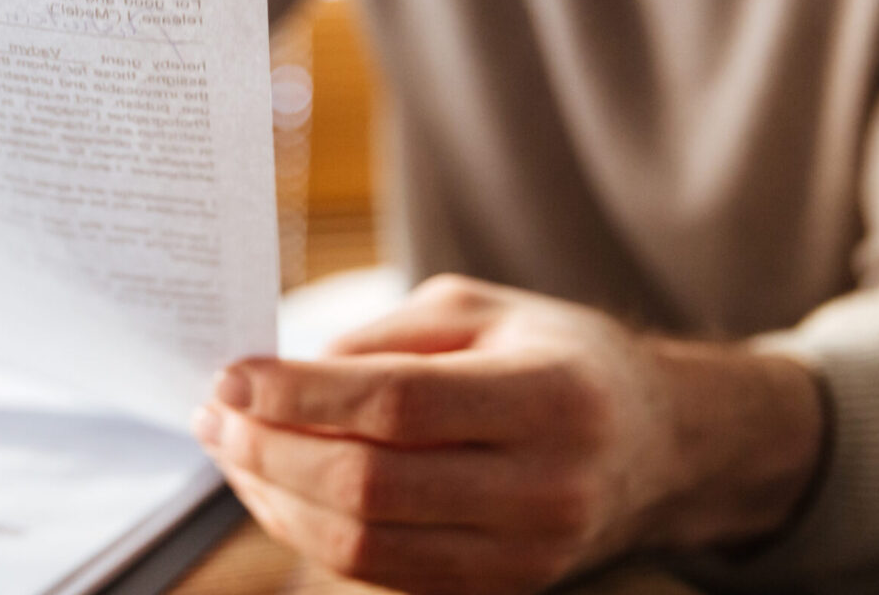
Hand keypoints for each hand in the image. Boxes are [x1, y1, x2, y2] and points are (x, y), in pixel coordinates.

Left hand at [195, 275, 824, 593]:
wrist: (661, 444)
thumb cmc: (559, 358)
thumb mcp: (484, 311)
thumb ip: (385, 339)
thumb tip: (279, 378)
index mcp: (550, 396)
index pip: (399, 406)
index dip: (301, 396)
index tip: (232, 376)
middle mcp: (546, 486)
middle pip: (371, 485)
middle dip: (270, 452)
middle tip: (216, 414)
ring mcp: (527, 554)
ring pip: (366, 547)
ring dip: (277, 501)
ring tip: (233, 452)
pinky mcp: (501, 589)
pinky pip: (383, 573)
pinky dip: (314, 535)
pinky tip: (278, 491)